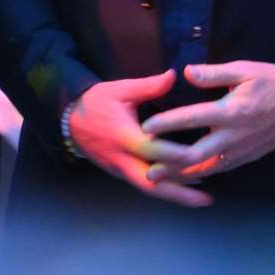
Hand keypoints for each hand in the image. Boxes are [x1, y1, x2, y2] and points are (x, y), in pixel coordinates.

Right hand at [69, 71, 209, 207]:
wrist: (68, 119)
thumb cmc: (95, 102)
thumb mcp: (120, 89)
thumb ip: (149, 85)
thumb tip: (174, 75)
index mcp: (124, 136)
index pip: (152, 150)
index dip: (175, 155)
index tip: (198, 157)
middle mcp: (122, 159)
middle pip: (152, 183)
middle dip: (179, 193)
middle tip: (206, 199)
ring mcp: (120, 169)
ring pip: (149, 189)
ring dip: (175, 196)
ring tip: (201, 199)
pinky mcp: (119, 173)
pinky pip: (144, 184)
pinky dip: (164, 189)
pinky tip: (183, 189)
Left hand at [139, 61, 274, 181]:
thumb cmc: (271, 82)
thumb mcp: (244, 70)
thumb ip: (214, 73)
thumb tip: (186, 72)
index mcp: (231, 111)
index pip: (192, 118)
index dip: (166, 123)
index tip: (146, 126)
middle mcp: (234, 136)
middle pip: (195, 156)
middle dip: (168, 163)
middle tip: (147, 166)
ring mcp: (240, 151)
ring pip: (206, 169)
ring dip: (180, 174)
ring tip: (159, 176)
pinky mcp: (246, 158)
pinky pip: (219, 169)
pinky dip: (200, 174)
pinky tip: (186, 175)